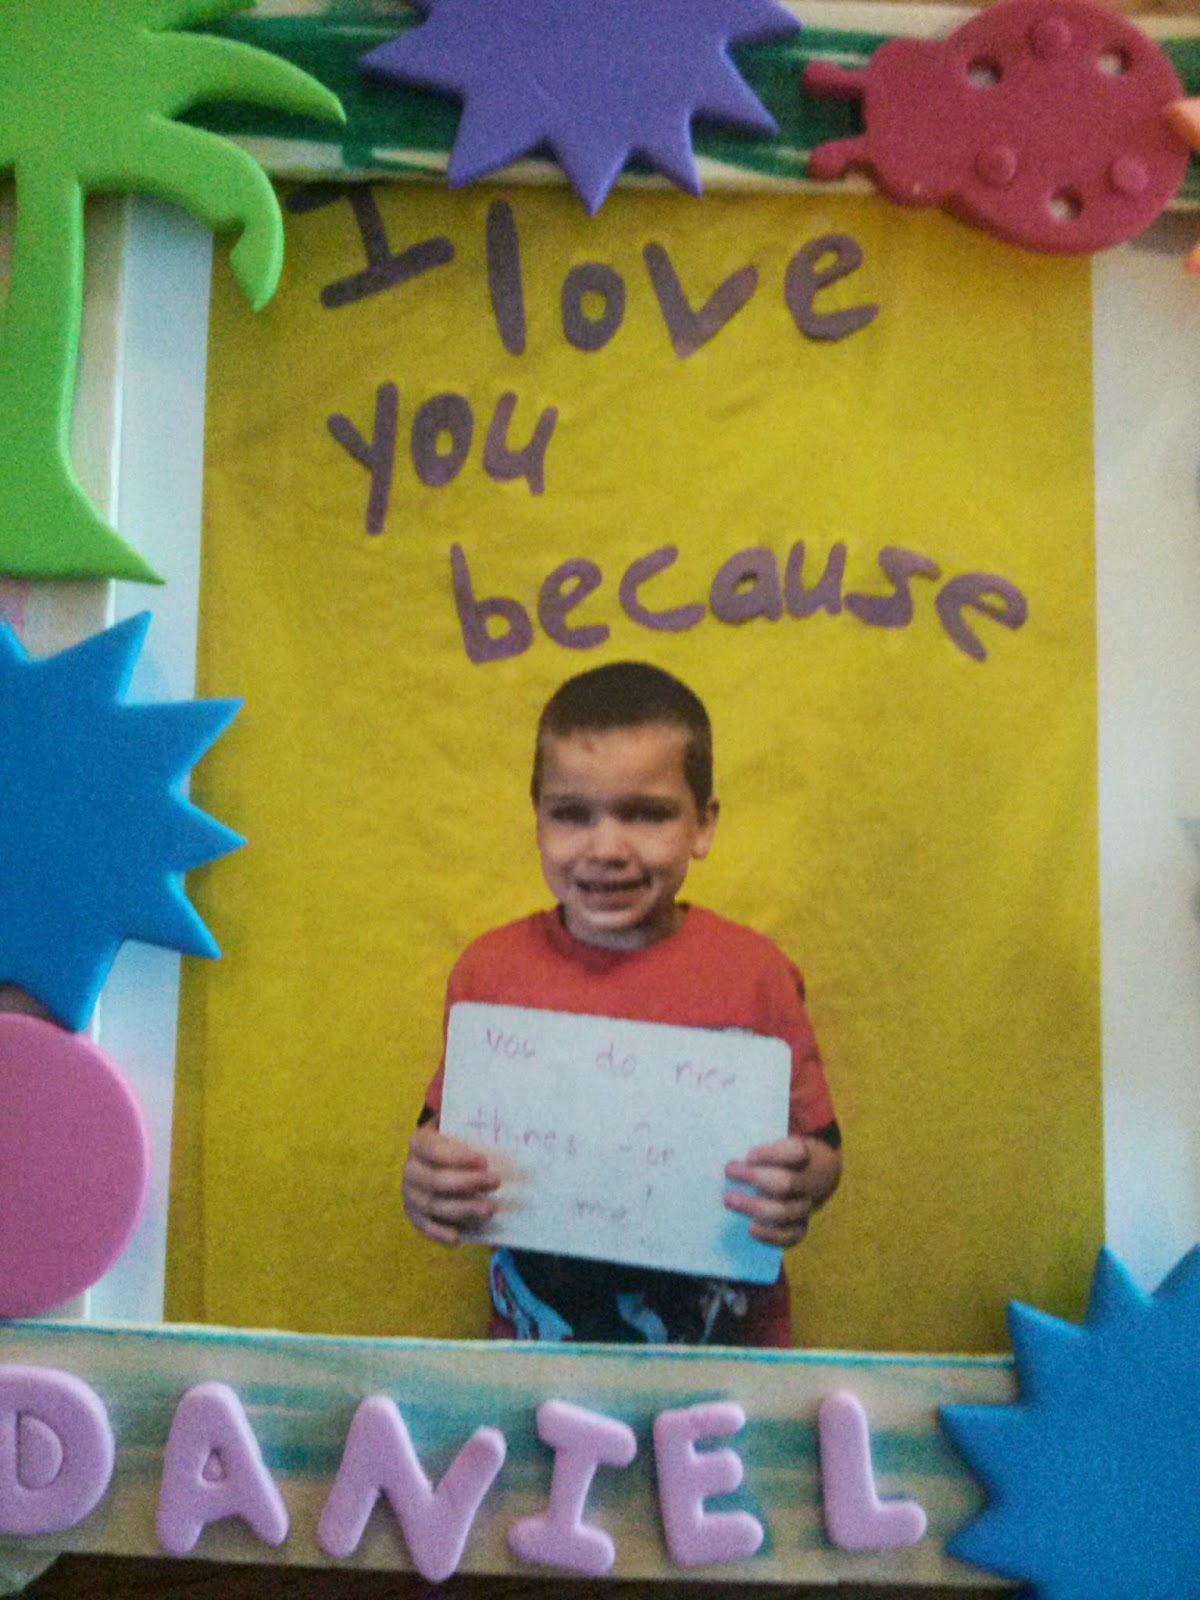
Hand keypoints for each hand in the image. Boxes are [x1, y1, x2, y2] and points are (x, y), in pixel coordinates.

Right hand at [402, 1123, 501, 1245]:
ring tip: (490, 1209)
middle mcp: (410, 1169)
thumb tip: (504, 1121)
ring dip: (462, 1209)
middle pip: (437, 1180)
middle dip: (468, 1183)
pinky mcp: (414, 1214)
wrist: (433, 1158)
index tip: (483, 1161)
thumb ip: (470, 1125)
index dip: (457, 1156)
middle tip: (495, 1182)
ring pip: (434, 1205)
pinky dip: (440, 1233)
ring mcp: (410, 1194)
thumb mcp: (457, 1125)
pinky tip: (459, 1238)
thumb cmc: (454, 1140)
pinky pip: (425, 1226)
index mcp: (419, 1142)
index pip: (433, 1149)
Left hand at [723, 1135, 840, 1249]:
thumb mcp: (779, 1143)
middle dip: (756, 1178)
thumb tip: (728, 1157)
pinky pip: (790, 1236)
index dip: (771, 1154)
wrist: (818, 1174)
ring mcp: (806, 1206)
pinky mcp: (801, 1226)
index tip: (749, 1155)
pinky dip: (770, 1234)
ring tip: (729, 1200)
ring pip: (784, 1211)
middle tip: (729, 1171)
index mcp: (804, 1155)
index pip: (795, 1151)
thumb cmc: (785, 1157)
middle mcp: (809, 1181)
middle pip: (786, 1183)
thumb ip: (759, 1151)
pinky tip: (751, 1228)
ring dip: (754, 1206)